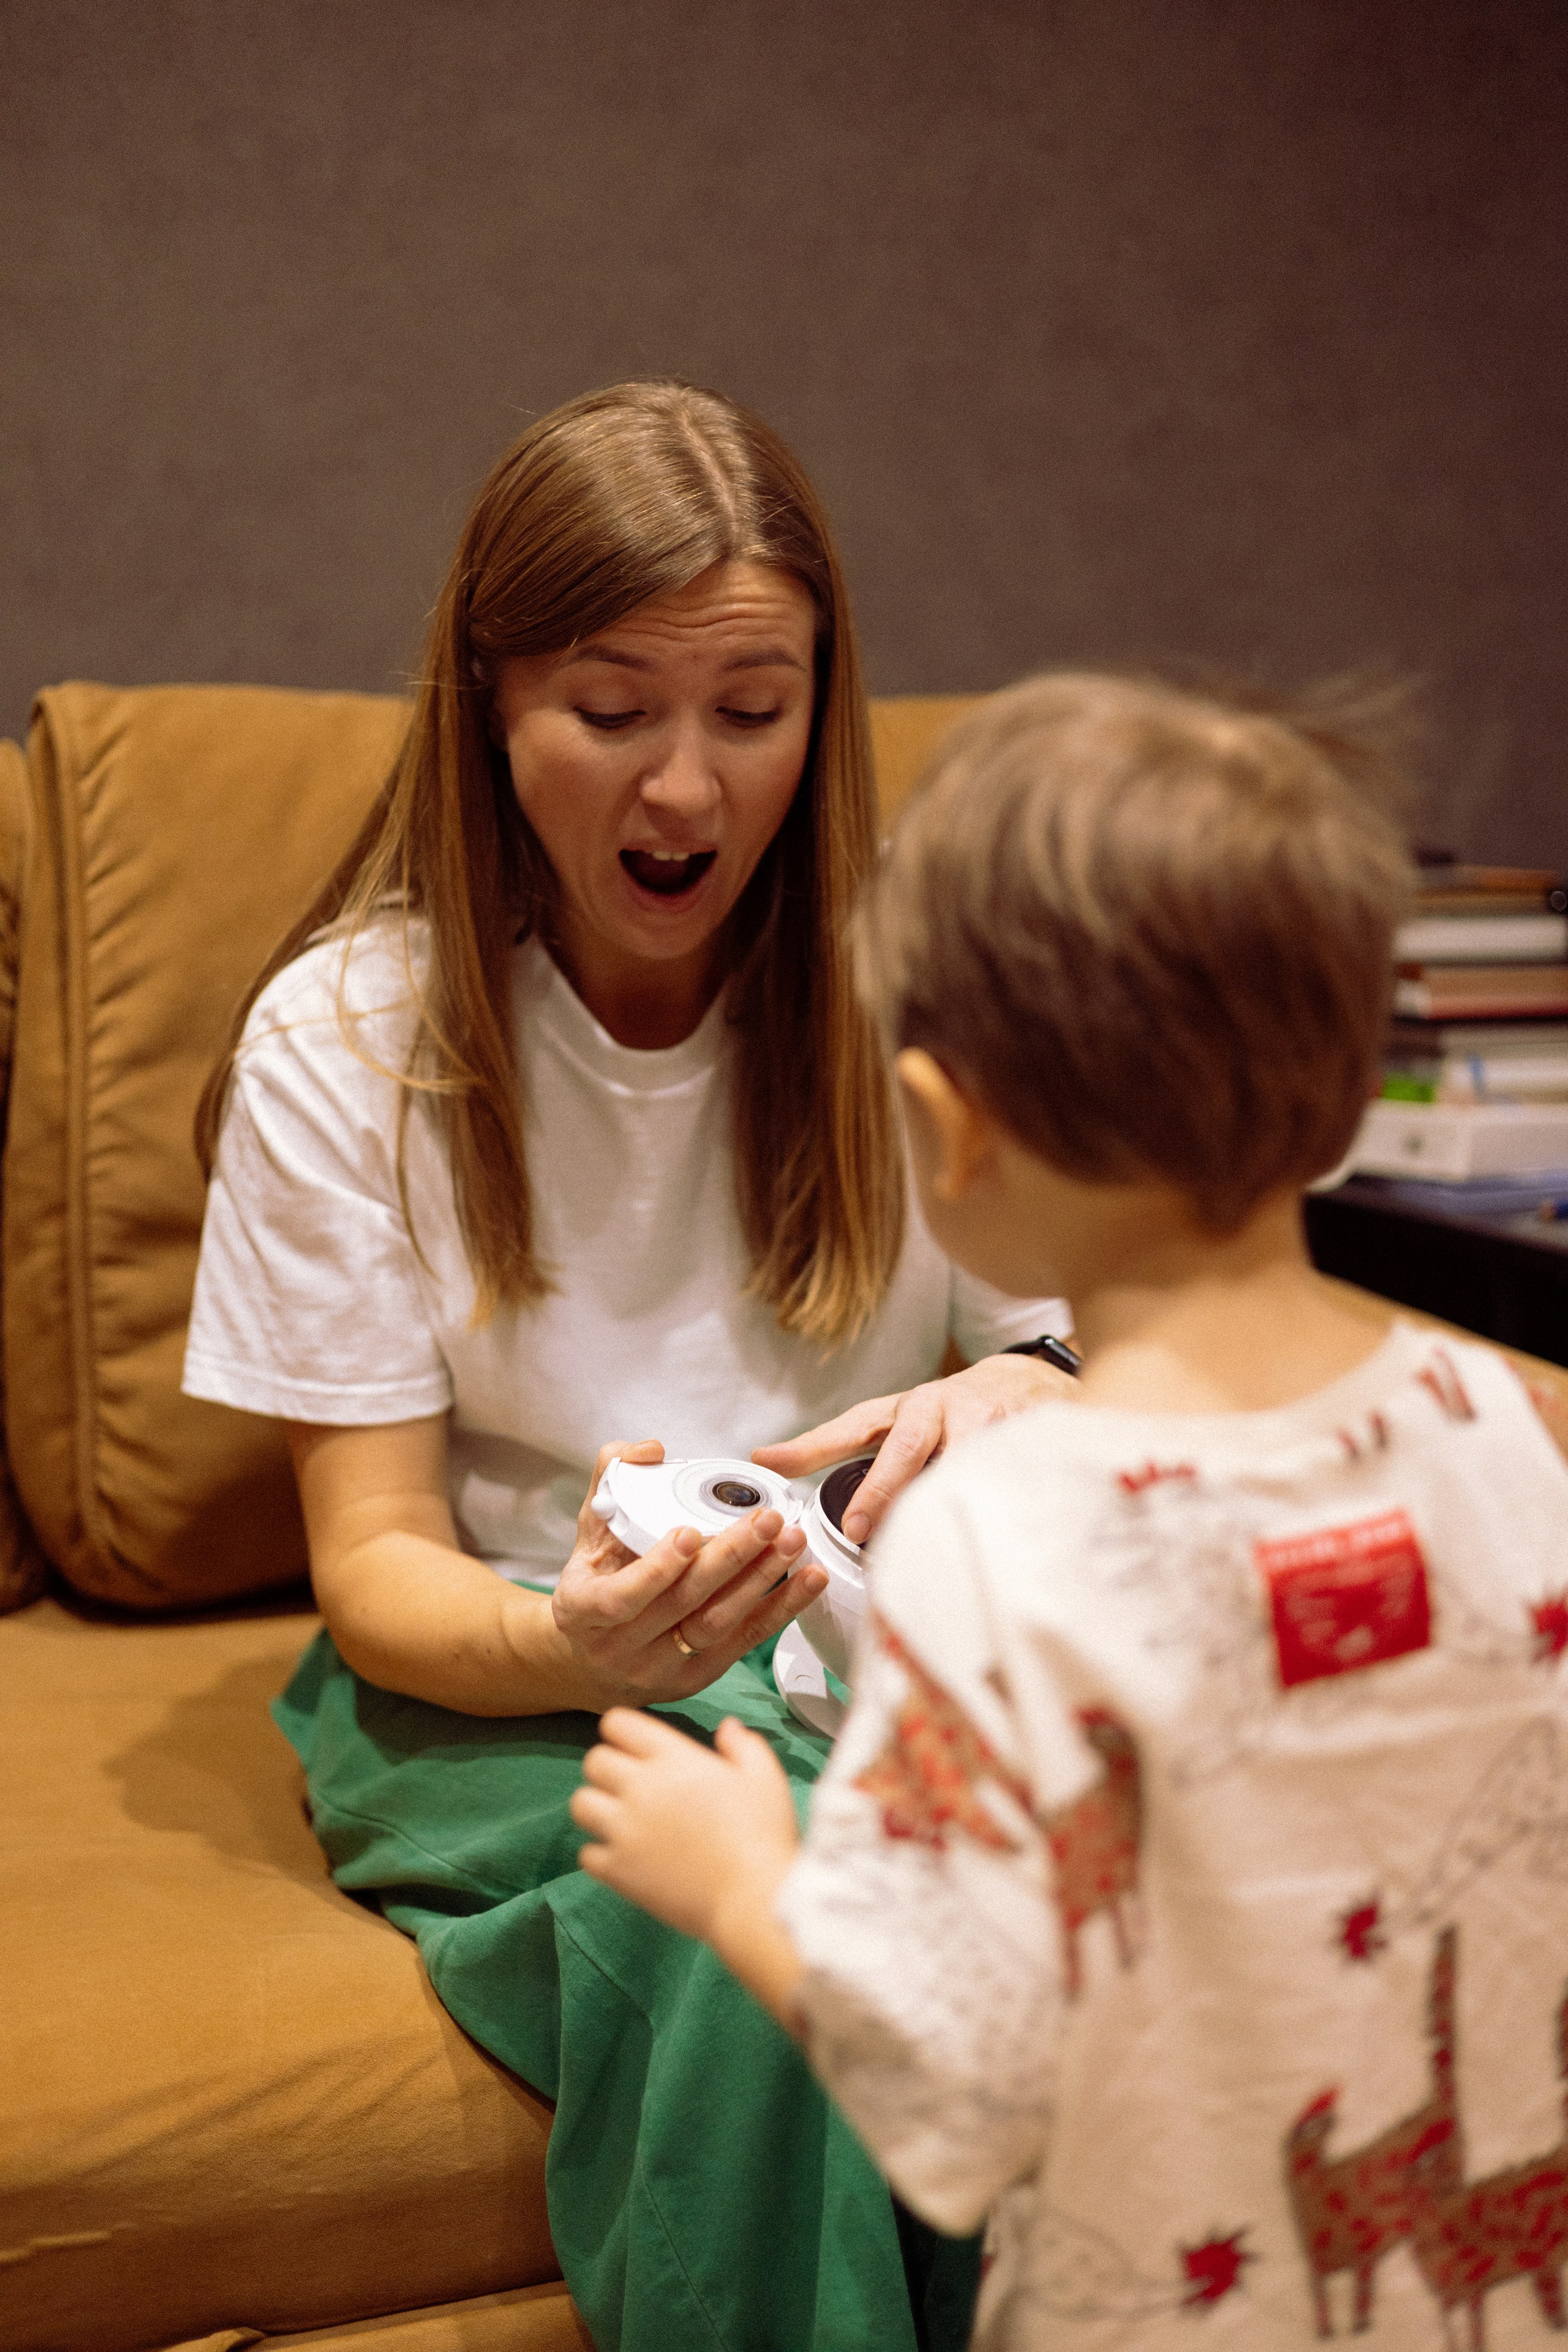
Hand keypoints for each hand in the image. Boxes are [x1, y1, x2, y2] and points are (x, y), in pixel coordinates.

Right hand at [550, 1441, 827, 1707]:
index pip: (619, 1598)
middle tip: (766, 1520)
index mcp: (583, 1610)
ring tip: (792, 1542)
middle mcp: (619, 1648)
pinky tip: (808, 1580)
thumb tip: (650, 1449)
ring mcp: (660, 1669)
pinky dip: (780, 1609)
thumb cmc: (594, 1581)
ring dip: (760, 1581)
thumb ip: (613, 1479)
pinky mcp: (698, 1677)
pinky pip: (743, 1640)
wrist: (591, 1659)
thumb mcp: (590, 1530)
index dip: (657, 1569)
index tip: (689, 1533)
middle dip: (729, 1560)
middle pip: (682, 1605)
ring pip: (717, 1624)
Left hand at [572, 1708, 799, 1950]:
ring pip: (580, 1803)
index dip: (624, 1731)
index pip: (618, 1722)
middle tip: (632, 1784)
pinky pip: (586, 1855)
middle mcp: (640, 1787)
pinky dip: (601, 1855)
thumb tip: (726, 1727)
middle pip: (594, 1761)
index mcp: (673, 1758)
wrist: (753, 1898)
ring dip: (597, 1807)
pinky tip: (625, 1858)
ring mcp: (624, 1830)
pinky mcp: (618, 1871)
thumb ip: (743, 1745)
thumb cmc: (763, 1833)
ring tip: (622, 1820)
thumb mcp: (765, 1777)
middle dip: (608, 1767)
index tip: (637, 1746)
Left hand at [753, 1353, 1074, 1543]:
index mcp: (907, 1408)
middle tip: (859, 1529)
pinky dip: (995, 1506)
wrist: (1029, 1381)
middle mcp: (944, 1408)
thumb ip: (839, 1447)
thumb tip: (770, 1463)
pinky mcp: (1028, 1435)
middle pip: (908, 1446)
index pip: (854, 1426)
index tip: (775, 1467)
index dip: (814, 1447)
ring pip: (958, 1462)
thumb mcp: (895, 1422)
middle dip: (882, 1488)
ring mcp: (989, 1419)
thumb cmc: (950, 1412)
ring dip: (939, 1503)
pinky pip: (1008, 1475)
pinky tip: (988, 1535)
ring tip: (922, 1548)